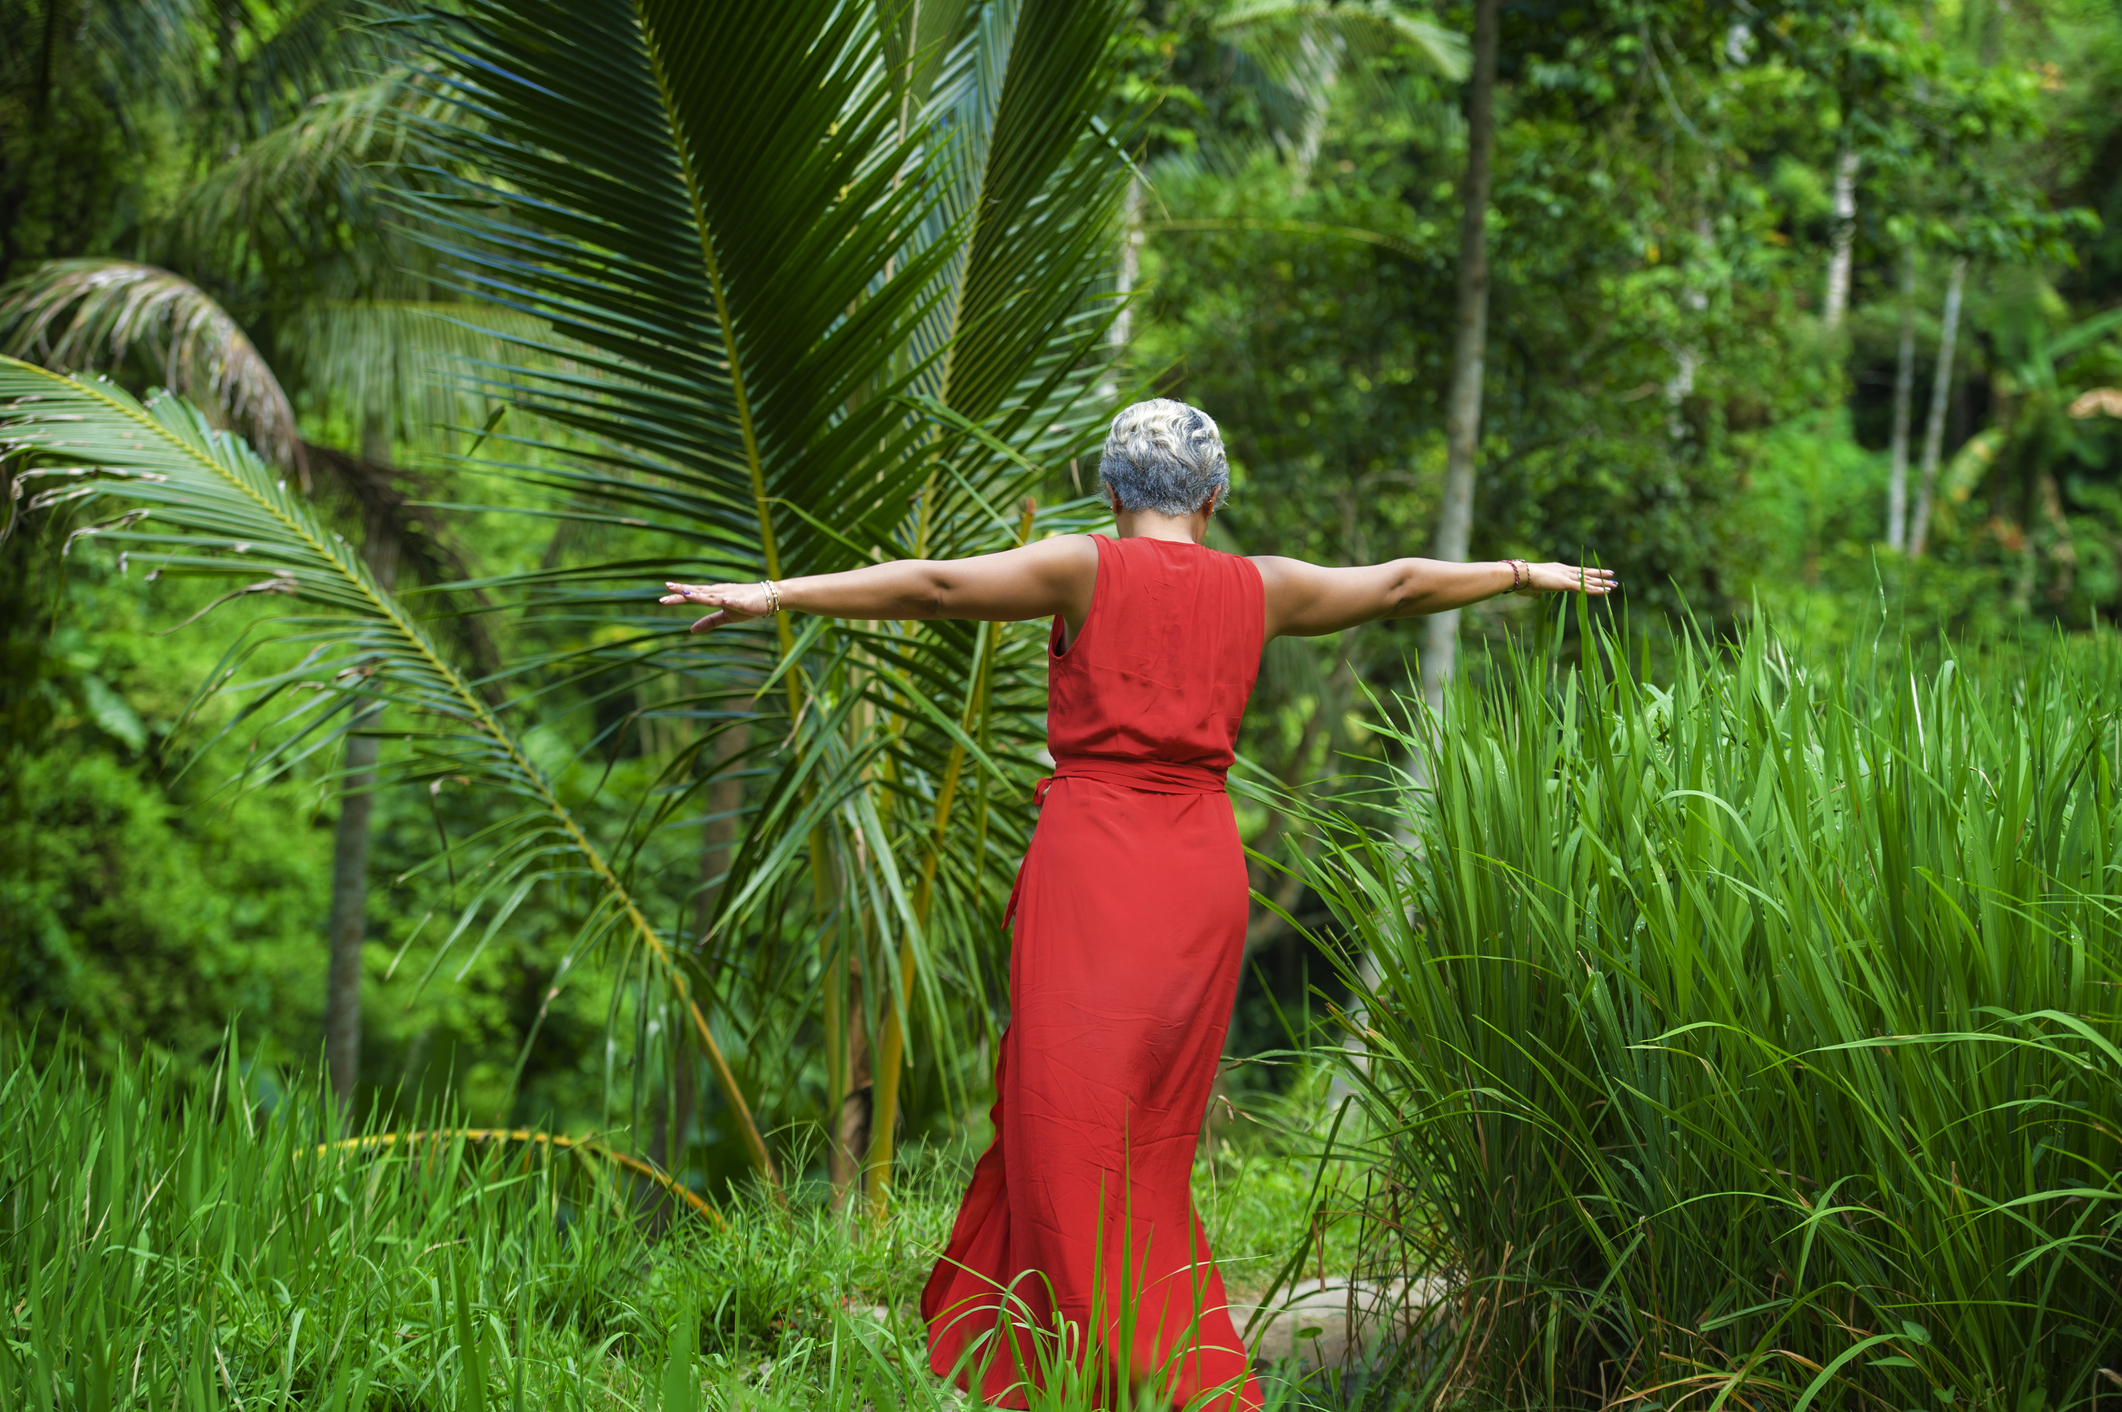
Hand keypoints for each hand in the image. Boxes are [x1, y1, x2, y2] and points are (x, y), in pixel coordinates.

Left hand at [659, 580, 775, 632]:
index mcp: (713, 595)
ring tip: (686, 593)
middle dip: (683, 590)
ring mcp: (730, 595)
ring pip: (712, 595)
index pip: (693, 595)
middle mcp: (719, 592)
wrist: (770, 597)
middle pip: (698, 592)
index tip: (662, 599)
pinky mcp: (743, 602)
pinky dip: (728, 600)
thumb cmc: (746, 605)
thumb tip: (690, 630)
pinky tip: (723, 600)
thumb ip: (708, 622)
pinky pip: (734, 601)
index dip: (678, 597)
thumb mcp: (725, 616)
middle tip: (667, 587)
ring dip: (700, 594)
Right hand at [1524, 562, 1617, 594]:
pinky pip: (1585, 588)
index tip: (1595, 574)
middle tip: (1611, 574)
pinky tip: (1606, 591)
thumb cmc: (1523, 582)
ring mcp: (1567, 576)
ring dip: (1602, 583)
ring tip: (1615, 583)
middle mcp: (1565, 571)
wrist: (1520, 575)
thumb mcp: (1531, 589)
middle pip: (1586, 573)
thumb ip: (1537, 592)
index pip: (1576, 572)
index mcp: (1557, 570)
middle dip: (1599, 574)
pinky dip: (1597, 590)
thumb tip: (1536, 595)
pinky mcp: (1566, 583)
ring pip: (1589, 580)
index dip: (1587, 573)